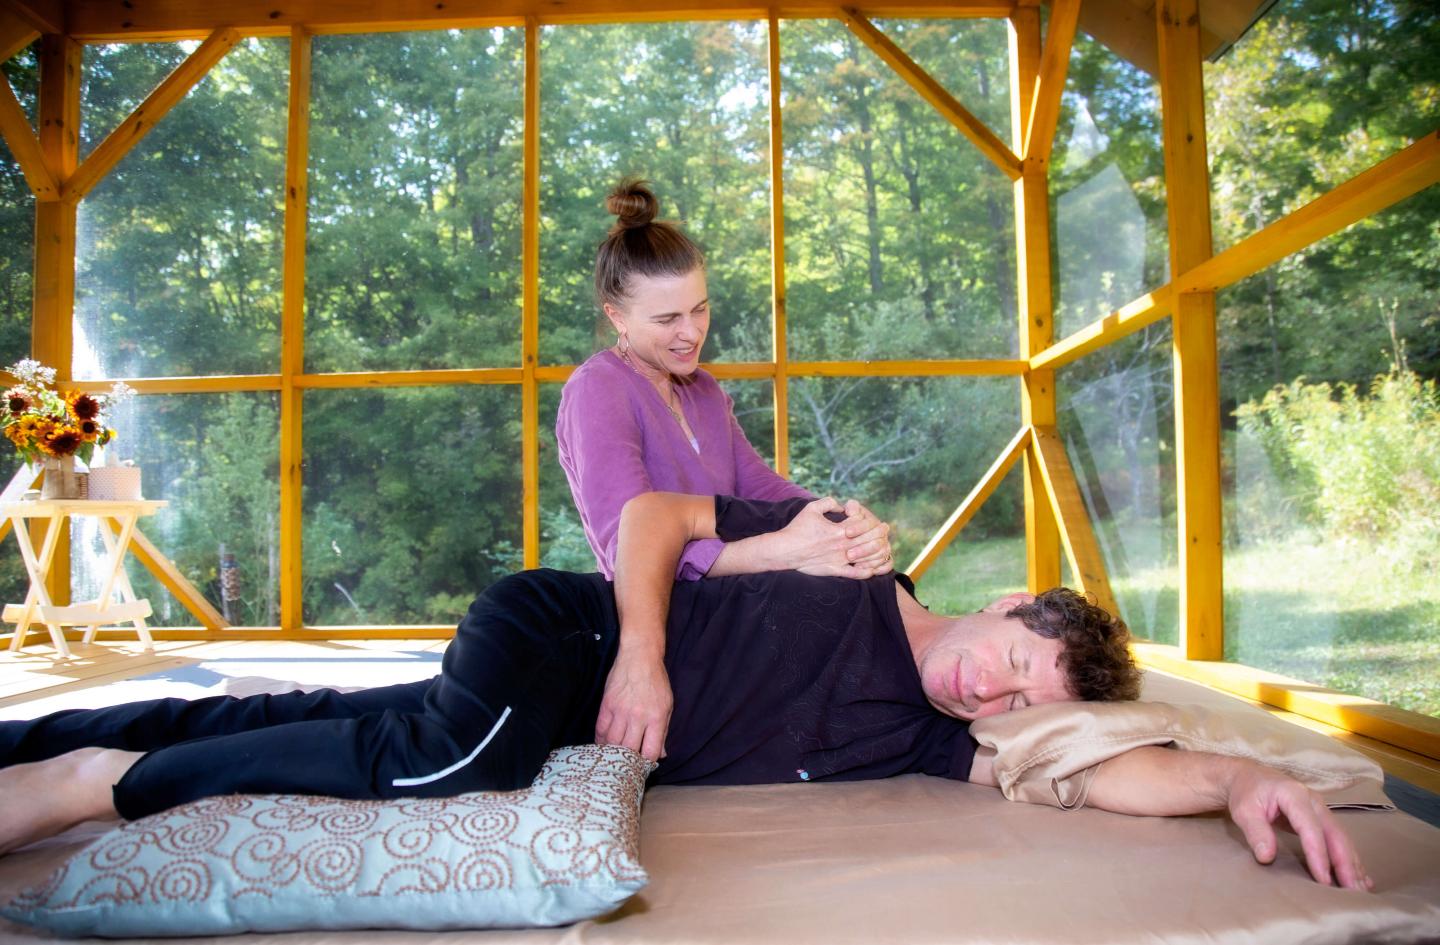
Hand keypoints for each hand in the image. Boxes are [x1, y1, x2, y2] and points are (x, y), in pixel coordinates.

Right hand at [594, 650, 672, 761]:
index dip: (646, 763)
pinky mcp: (606, 705)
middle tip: (627, 765)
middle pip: (628, 750)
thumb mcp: (667, 706)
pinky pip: (600, 730)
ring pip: (612, 743)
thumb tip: (661, 755)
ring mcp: (620, 711)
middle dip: (628, 761)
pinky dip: (601, 741)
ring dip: (613, 752)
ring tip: (614, 757)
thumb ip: (663, 732)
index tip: (643, 765)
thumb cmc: (656, 682)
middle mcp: (637, 716)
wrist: (639, 657)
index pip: (649, 752)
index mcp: (656, 718)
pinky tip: (604, 745)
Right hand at [770, 497, 879, 578]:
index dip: (869, 518)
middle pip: (869, 539)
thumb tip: (841, 505)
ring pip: (866, 557)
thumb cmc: (797, 529)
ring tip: (884, 548)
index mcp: (838, 529)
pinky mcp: (834, 570)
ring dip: (878, 552)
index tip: (873, 517)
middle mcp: (842, 544)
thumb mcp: (811, 508)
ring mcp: (839, 559)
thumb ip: (828, 502)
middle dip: (880, 533)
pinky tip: (872, 569)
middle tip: (885, 529)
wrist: (785, 550)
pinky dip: (866, 572)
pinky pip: (855, 574)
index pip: (862, 522)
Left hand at [837, 499, 892, 574]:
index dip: (860, 528)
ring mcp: (885, 548)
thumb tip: (851, 509)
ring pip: (882, 554)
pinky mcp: (886, 560)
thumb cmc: (848, 525)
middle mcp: (882, 535)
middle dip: (863, 549)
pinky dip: (878, 568)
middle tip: (848, 554)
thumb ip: (850, 508)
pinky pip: (887, 565)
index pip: (871, 523)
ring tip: (853, 564)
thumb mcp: (847, 515)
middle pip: (878, 542)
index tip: (847, 532)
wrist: (849, 540)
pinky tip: (864, 570)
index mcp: (874, 523)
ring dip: (868, 560)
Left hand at [1224, 761, 1371, 890]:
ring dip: (1352, 863)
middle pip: (1335, 834)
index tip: (1323, 880)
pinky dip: (1350, 858)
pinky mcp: (1321, 818)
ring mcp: (1320, 808)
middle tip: (1353, 891)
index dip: (1318, 855)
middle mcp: (1314, 801)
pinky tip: (1361, 876)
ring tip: (1360, 889)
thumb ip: (1256, 832)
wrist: (1249, 777)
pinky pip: (1339, 839)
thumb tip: (1267, 857)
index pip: (1311, 829)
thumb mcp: (1244, 810)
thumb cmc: (1246, 793)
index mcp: (1294, 795)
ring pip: (1342, 838)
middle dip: (1346, 863)